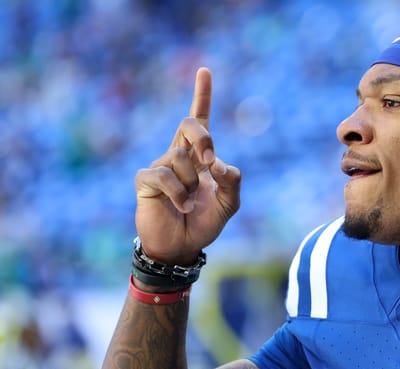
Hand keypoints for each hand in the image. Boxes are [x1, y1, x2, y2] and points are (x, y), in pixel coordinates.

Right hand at [134, 67, 240, 264]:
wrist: (182, 247)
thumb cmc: (204, 222)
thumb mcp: (229, 203)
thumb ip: (232, 181)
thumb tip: (219, 163)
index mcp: (199, 155)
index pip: (200, 119)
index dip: (202, 94)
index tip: (204, 70)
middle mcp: (179, 154)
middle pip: (189, 124)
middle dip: (203, 137)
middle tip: (210, 161)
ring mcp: (160, 165)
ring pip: (179, 156)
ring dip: (191, 183)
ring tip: (188, 202)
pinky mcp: (145, 180)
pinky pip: (164, 176)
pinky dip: (178, 194)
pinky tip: (179, 207)